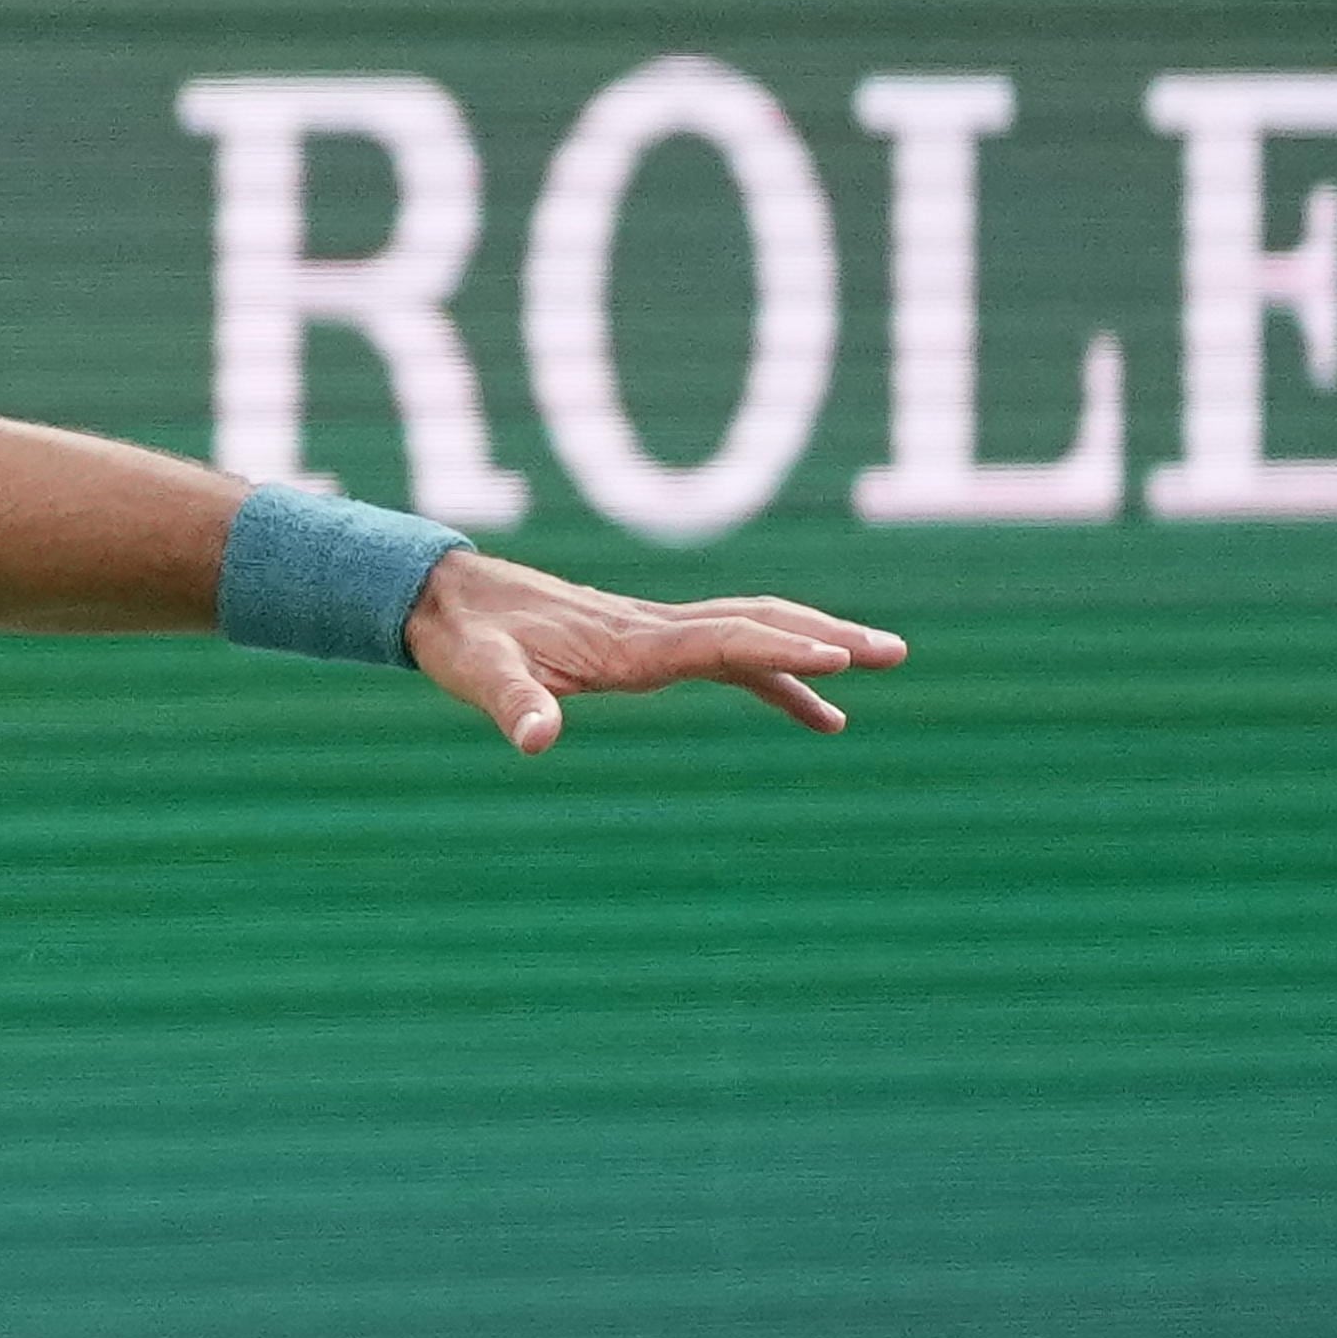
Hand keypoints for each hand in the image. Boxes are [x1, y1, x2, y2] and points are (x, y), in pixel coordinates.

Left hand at [403, 550, 907, 754]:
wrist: (443, 596)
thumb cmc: (461, 635)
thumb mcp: (476, 673)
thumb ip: (510, 704)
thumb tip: (535, 741)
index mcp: (627, 640)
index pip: (721, 640)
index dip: (780, 647)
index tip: (840, 655)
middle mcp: (651, 629)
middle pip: (757, 624)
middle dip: (826, 636)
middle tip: (893, 653)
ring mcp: (653, 632)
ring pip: (753, 631)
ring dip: (815, 646)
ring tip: (880, 666)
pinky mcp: (646, 644)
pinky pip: (728, 655)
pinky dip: (776, 677)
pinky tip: (815, 712)